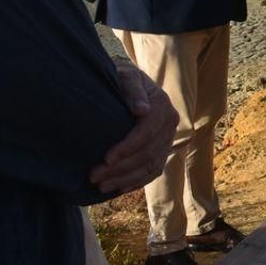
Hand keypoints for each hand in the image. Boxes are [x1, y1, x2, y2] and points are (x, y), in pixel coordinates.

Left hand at [89, 60, 176, 193]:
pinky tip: (119, 188)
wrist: (130, 85)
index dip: (128, 148)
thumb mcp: (125, 75)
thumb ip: (132, 89)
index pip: (147, 133)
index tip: (106, 158)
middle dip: (121, 168)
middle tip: (94, 176)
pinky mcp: (163, 150)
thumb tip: (141, 110)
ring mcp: (168, 139)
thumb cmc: (122, 79)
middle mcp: (171, 124)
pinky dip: (137, 182)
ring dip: (126, 179)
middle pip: (148, 153)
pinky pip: (154, 171)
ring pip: (151, 166)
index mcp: (163, 106)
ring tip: (101, 186)